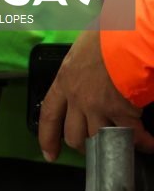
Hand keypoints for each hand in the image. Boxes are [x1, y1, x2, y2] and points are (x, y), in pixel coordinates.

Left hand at [38, 30, 153, 160]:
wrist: (124, 36)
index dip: (47, 137)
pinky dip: (143, 143)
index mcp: (63, 82)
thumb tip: (87, 70)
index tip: (49, 154)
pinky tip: (150, 144)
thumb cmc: (103, 36)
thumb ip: (80, 69)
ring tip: (122, 146)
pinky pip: (132, 135)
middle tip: (93, 147)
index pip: (49, 115)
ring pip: (100, 139)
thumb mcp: (80, 52)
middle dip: (83, 145)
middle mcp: (77, 98)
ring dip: (111, 145)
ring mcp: (98, 107)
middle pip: (74, 135)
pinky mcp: (122, 111)